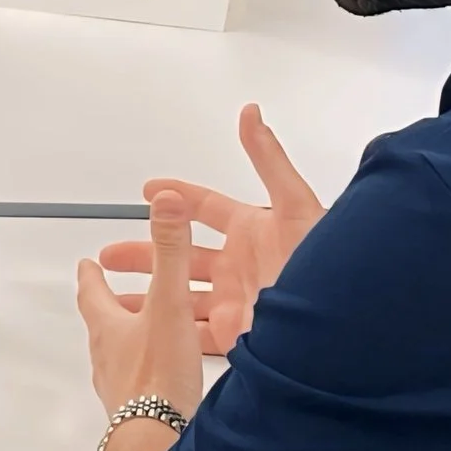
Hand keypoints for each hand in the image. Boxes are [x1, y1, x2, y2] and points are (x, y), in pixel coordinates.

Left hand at [76, 187, 207, 421]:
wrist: (155, 441)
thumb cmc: (157, 379)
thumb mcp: (168, 304)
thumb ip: (171, 252)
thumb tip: (165, 203)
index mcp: (110, 325)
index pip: (93, 291)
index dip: (92, 274)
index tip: (88, 262)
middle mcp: (110, 355)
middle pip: (104, 324)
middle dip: (110, 305)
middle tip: (112, 294)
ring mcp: (121, 385)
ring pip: (121, 354)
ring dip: (131, 338)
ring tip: (144, 331)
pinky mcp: (139, 409)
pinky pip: (141, 381)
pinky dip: (151, 369)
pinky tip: (167, 375)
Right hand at [96, 104, 324, 355]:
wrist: (338, 333)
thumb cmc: (328, 268)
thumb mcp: (297, 207)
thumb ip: (269, 160)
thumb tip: (251, 114)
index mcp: (254, 231)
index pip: (206, 207)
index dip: (178, 197)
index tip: (150, 190)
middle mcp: (240, 267)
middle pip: (181, 254)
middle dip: (145, 252)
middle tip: (112, 254)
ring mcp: (234, 302)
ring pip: (178, 294)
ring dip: (147, 294)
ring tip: (114, 296)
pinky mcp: (232, 336)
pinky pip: (189, 331)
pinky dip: (163, 330)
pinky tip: (141, 329)